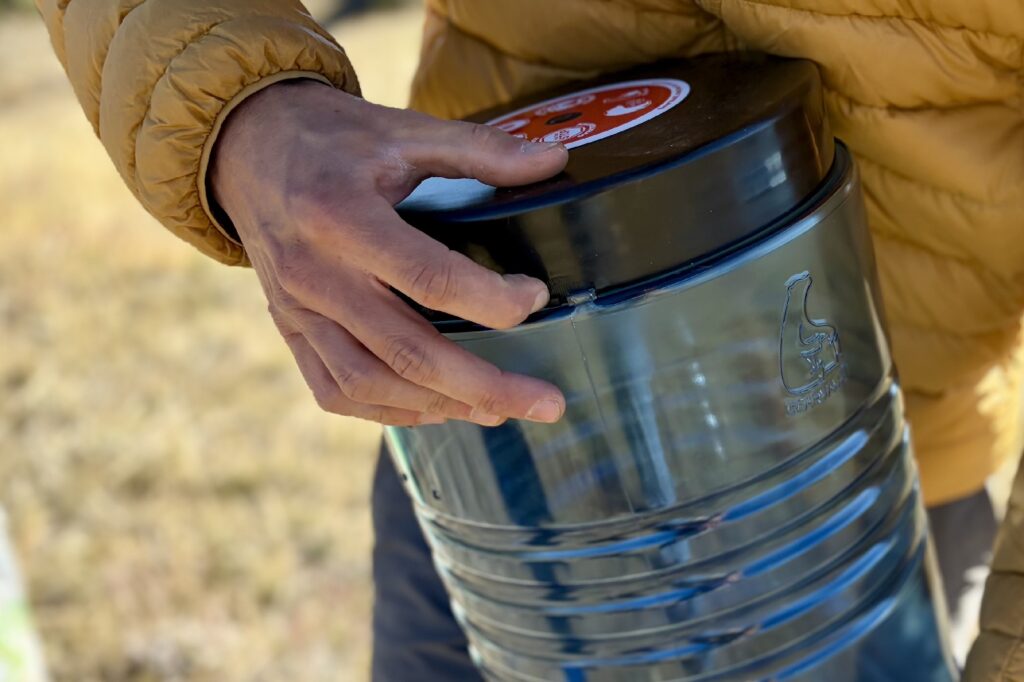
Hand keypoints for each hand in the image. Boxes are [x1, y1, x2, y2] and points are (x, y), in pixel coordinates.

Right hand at [210, 80, 568, 426]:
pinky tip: (436, 409)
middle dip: (484, 386)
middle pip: (407, 351)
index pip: (429, 278)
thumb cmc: (331, 138)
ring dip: (442, 406)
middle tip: (546, 403)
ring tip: (500, 412)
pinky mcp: (290, 329)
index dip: (491, 298)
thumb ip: (479, 148)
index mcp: (341, 216)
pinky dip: (388, 411)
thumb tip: (554, 159)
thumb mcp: (402, 130)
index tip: (535, 297)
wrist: (245, 147)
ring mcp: (298, 310)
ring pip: (371, 382)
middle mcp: (315, 274)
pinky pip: (335, 390)